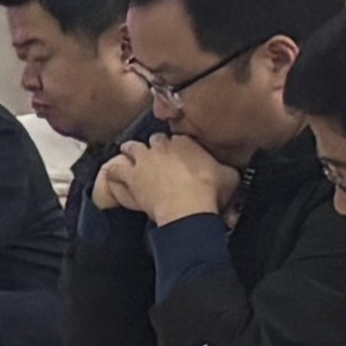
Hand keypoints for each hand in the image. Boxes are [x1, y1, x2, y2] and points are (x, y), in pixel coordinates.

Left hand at [101, 135, 234, 226]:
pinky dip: (114, 171)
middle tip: (156, 159)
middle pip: (154, 140)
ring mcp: (144, 159)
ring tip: (131, 159)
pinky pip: (115, 168)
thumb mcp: (229, 176)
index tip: (179, 156)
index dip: (178, 148)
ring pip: (131, 147)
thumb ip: (228, 169)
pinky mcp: (131, 175)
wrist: (188, 206)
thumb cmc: (210, 192)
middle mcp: (163, 146)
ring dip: (131, 153)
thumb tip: (232, 171)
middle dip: (154, 148)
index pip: (178, 139)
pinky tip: (113, 174)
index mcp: (186, 143)